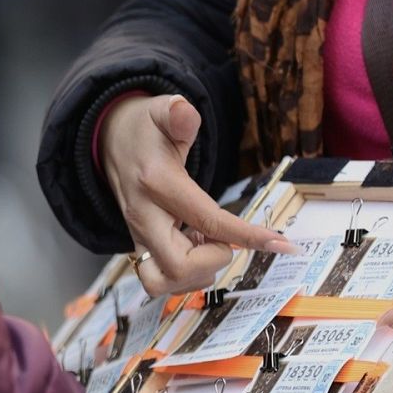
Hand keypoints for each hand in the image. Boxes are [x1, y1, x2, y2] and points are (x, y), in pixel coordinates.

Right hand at [101, 94, 294, 294]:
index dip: (247, 236)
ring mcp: (137, 237)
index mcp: (157, 184)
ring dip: (197, 272)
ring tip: (208, 242)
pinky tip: (195, 246)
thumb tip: (186, 113)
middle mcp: (143, 217)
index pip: (207, 220)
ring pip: (162, 282)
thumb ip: (176, 113)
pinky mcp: (139, 248)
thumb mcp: (160, 111)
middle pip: (178, 267)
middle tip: (224, 237)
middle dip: (213, 259)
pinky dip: (186, 274)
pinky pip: (161, 280)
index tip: (282, 244)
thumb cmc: (145, 129)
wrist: (111, 144)